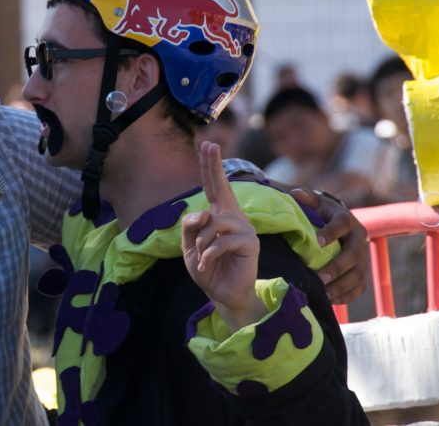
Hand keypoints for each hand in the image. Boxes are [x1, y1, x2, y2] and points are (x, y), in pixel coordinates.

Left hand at [182, 142, 265, 330]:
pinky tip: (206, 263)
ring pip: (214, 222)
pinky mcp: (250, 243)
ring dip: (200, 241)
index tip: (208, 144)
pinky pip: (222, 240)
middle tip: (210, 144)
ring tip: (201, 256)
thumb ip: (189, 228)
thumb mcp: (188, 247)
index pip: (213, 187)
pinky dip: (208, 254)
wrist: (223, 294)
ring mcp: (244, 228)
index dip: (211, 166)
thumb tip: (203, 211)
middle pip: (223, 187)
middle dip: (214, 165)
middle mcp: (233, 217)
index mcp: (218, 215)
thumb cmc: (208, 268)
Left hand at [290, 188, 368, 303]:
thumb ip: (306, 198)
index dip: (331, 232)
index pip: (341, 224)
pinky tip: (332, 300)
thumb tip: (296, 194)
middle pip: (354, 254)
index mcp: (346, 218)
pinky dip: (348, 295)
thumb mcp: (313, 202)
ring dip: (342, 285)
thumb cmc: (318, 212)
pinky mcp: (362, 271)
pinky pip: (360, 287)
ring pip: (359, 274)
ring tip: (324, 294)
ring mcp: (363, 256)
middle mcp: (359, 236)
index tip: (316, 242)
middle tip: (319, 277)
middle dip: (337, 267)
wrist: (334, 222)